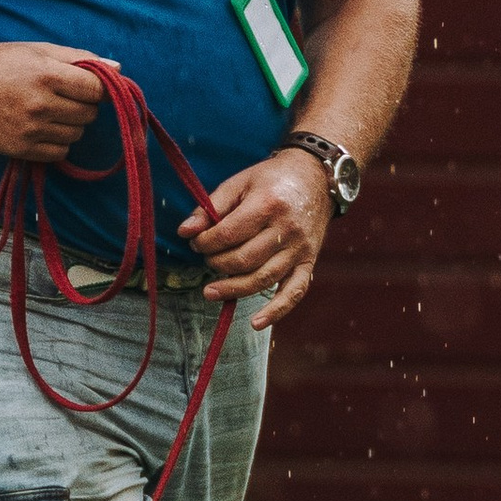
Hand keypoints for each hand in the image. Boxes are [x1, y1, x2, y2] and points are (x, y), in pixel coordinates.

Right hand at [0, 41, 106, 164]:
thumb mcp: (37, 50)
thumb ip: (79, 58)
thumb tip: (117, 68)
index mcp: (45, 74)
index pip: (97, 89)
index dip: (99, 87)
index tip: (90, 85)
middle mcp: (39, 104)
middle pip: (89, 113)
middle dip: (83, 104)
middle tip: (63, 95)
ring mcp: (30, 130)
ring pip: (77, 134)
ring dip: (71, 123)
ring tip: (49, 110)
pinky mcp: (21, 150)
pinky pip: (60, 152)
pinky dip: (58, 141)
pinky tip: (42, 126)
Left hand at [179, 150, 332, 328]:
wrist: (315, 177)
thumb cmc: (272, 178)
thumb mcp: (239, 183)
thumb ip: (211, 207)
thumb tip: (184, 232)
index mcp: (267, 205)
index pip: (228, 234)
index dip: (205, 242)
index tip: (196, 241)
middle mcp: (287, 230)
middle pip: (244, 259)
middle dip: (217, 263)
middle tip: (206, 259)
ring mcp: (300, 249)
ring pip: (263, 279)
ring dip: (234, 289)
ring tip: (210, 292)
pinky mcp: (309, 262)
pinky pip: (294, 292)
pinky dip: (276, 311)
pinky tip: (256, 323)